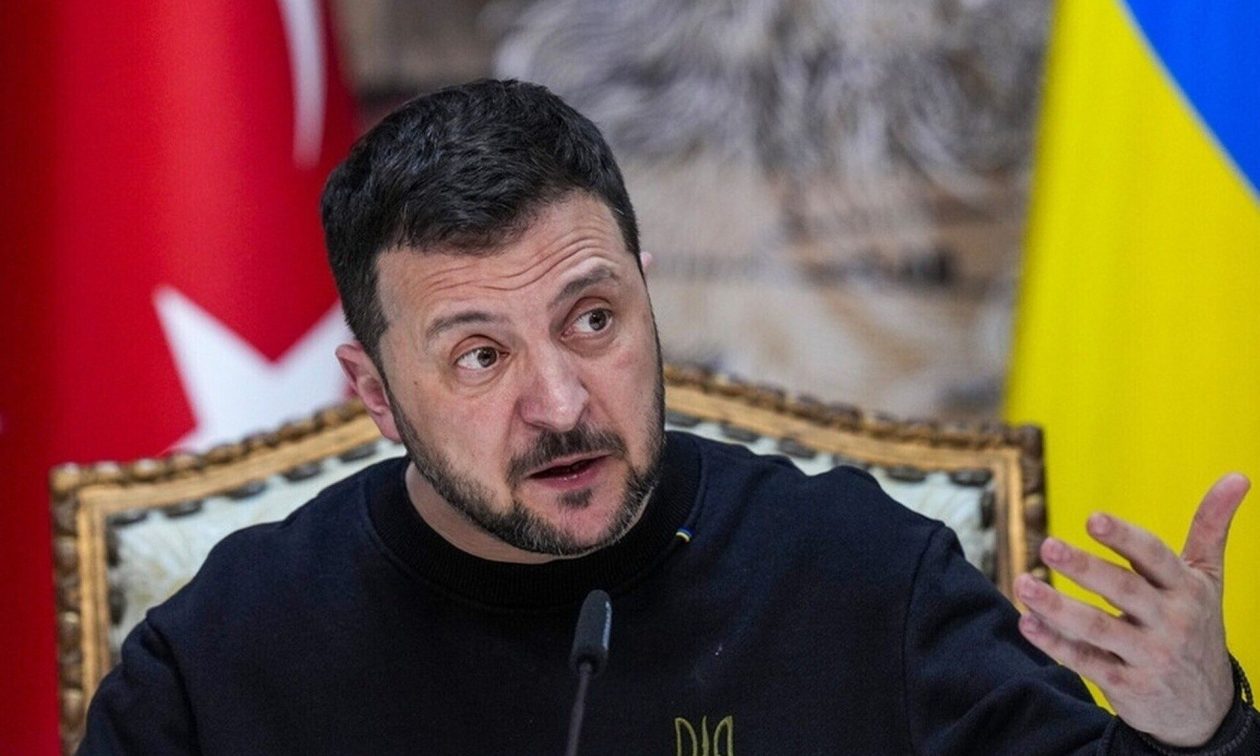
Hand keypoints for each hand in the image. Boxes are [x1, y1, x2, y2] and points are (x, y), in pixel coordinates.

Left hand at [1014, 473, 1249, 746]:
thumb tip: (1238, 475)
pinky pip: (1086, 661)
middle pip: (1123, 590)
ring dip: (1057, 607)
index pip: (1155, 557)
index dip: (1125, 538)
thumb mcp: (1208, 579)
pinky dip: (1054, 643)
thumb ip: (1212, 527)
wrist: (1205, 709)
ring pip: (1098, 628)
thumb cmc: (1196, 625)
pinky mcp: (1127, 685)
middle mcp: (1170, 621)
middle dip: (1085, 567)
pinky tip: (1027, 622)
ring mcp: (1149, 656)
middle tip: (1047, 546)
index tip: (1093, 519)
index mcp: (1186, 589)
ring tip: (1023, 583)